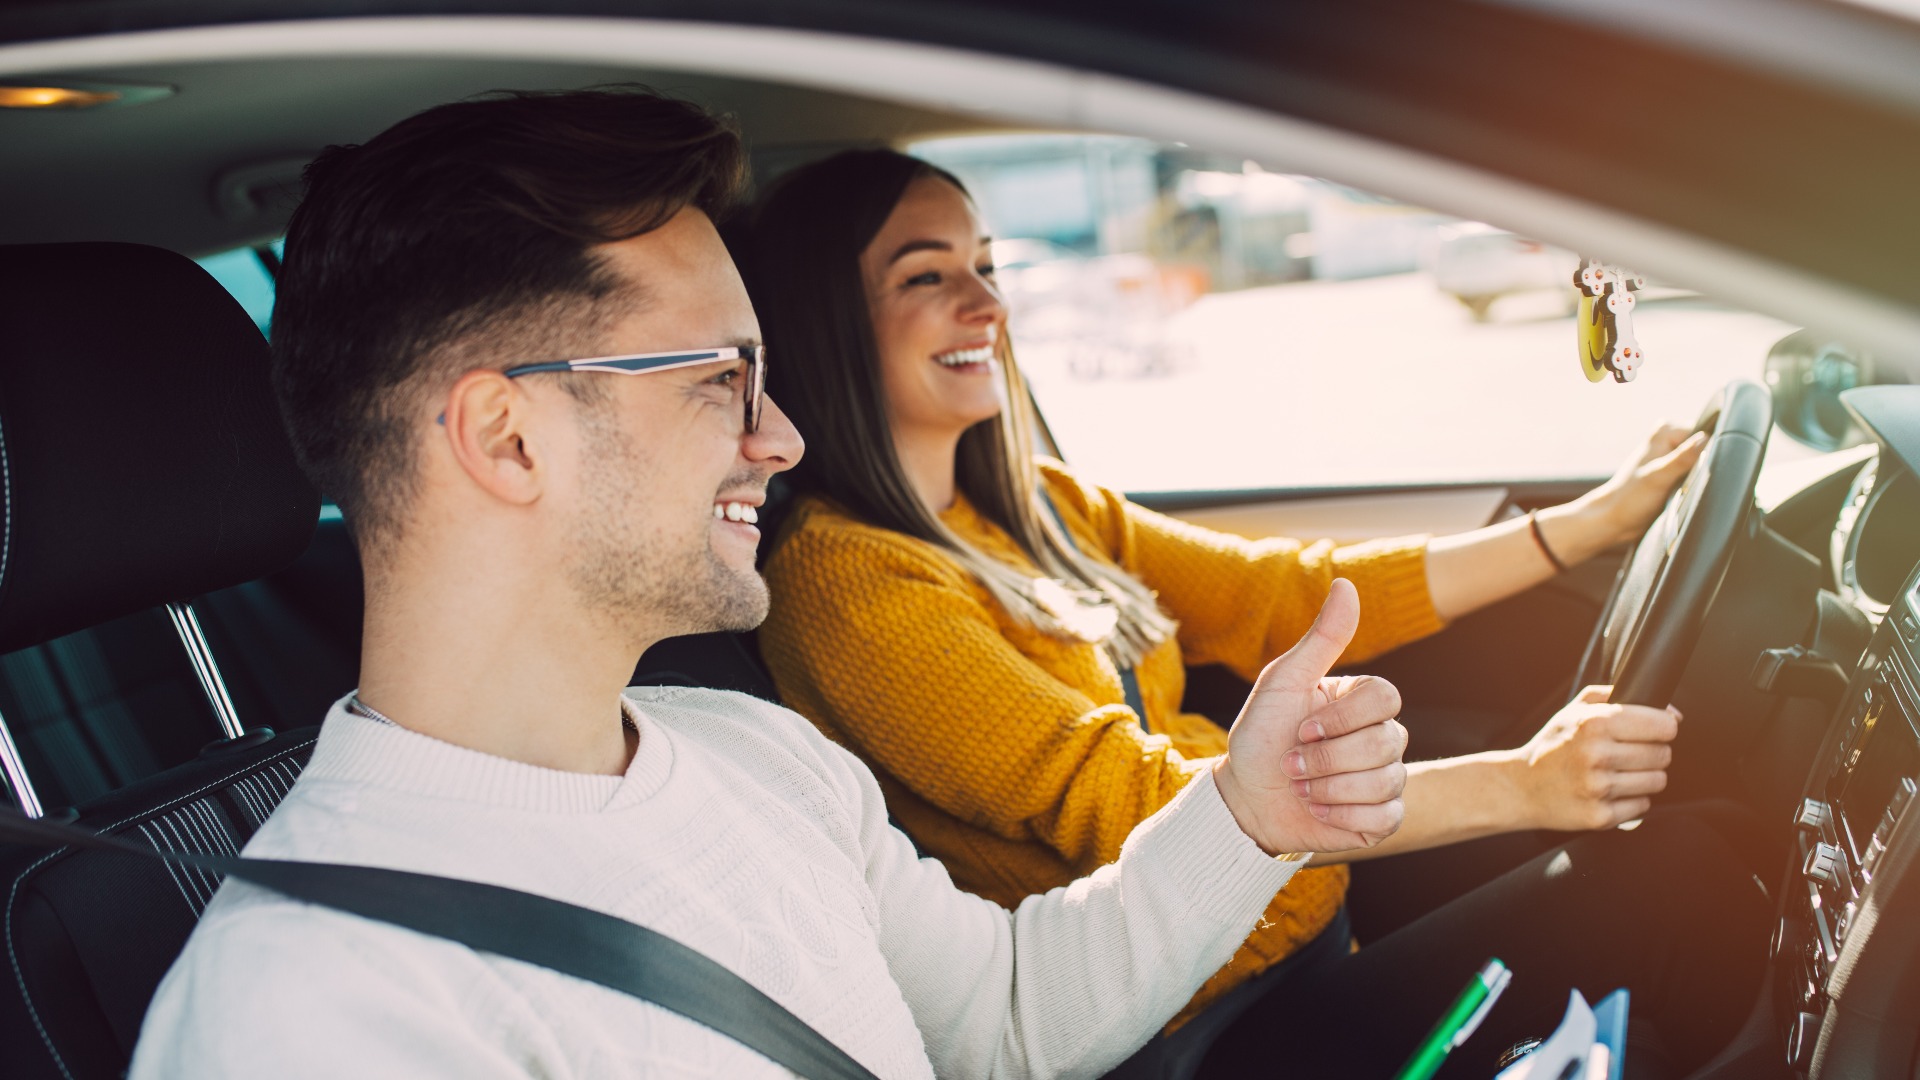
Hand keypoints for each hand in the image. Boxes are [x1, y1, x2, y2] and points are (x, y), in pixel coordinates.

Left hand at [1213, 579, 1407, 854]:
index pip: (1386, 697)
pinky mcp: (1382, 818)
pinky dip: (1341, 816)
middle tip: (1291, 763)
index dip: (1343, 718)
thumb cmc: (1261, 735)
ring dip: (1328, 788)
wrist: (1245, 797)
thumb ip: (1321, 638)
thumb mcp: (1283, 681)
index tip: (1302, 728)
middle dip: (1327, 758)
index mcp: (1360, 701)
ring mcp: (1386, 777)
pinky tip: (1317, 809)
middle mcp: (1381, 736)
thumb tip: (1346, 583)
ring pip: (1385, 781)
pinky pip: (1385, 818)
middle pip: (1387, 742)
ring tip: (1300, 786)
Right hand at [1509, 685, 1679, 830]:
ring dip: (1645, 777)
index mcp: (1594, 723)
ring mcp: (1599, 788)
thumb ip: (1617, 695)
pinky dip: (1632, 800)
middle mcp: (1597, 754)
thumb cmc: (1552, 746)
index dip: (1663, 727)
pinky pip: (1643, 805)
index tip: (1655, 730)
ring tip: (1619, 773)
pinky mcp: (1600, 816)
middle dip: (1653, 752)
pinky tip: (1610, 792)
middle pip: (1663, 754)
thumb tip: (1671, 711)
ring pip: (1658, 780)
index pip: (1662, 725)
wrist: (1520, 787)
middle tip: (1629, 753)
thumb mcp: (1574, 709)